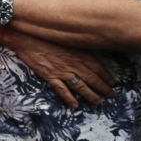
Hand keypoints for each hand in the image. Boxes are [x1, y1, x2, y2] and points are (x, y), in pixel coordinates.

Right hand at [0, 27, 115, 108]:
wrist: (27, 37)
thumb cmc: (46, 35)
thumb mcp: (66, 38)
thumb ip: (77, 46)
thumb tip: (88, 51)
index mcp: (79, 53)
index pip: (98, 67)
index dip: (106, 76)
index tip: (113, 82)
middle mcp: (74, 64)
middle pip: (92, 79)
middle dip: (103, 88)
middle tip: (111, 95)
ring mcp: (63, 72)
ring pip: (81, 87)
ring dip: (91, 95)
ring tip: (98, 102)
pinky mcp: (51, 77)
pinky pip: (63, 90)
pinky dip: (70, 98)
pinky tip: (75, 106)